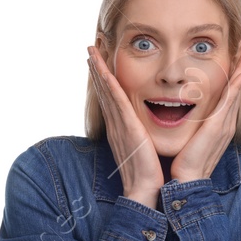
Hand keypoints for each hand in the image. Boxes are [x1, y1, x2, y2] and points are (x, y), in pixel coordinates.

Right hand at [88, 46, 162, 208]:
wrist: (145, 190)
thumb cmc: (150, 175)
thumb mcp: (144, 152)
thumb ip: (143, 138)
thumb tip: (147, 132)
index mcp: (121, 128)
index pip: (111, 98)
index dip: (104, 80)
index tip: (99, 64)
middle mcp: (116, 123)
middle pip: (104, 90)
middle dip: (96, 69)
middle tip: (90, 50)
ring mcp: (118, 124)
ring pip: (106, 90)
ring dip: (98, 70)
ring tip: (92, 52)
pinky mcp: (125, 126)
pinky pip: (114, 99)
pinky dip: (107, 83)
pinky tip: (103, 70)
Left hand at [170, 40, 240, 183]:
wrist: (186, 180)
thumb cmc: (183, 161)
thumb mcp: (187, 137)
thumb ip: (188, 124)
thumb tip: (176, 111)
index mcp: (217, 122)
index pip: (228, 92)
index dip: (234, 73)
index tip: (236, 55)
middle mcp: (224, 121)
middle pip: (237, 86)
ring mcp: (223, 123)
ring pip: (237, 89)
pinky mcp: (218, 127)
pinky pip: (230, 101)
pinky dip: (237, 85)